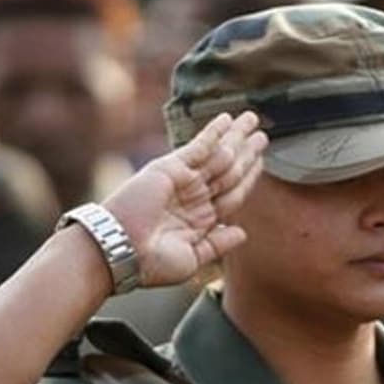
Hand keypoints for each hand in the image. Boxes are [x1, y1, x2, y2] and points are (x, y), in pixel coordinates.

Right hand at [104, 111, 265, 287]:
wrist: (121, 252)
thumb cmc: (151, 264)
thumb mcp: (192, 259)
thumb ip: (217, 245)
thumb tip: (242, 232)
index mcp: (202, 219)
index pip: (233, 194)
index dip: (250, 177)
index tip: (261, 161)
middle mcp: (194, 197)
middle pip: (229, 170)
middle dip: (247, 152)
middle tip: (263, 135)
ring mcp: (184, 181)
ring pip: (218, 155)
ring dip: (236, 138)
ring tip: (253, 121)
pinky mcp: (171, 168)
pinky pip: (198, 147)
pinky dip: (213, 133)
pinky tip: (227, 119)